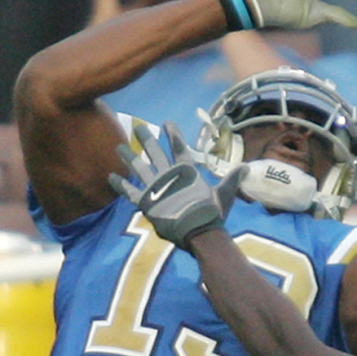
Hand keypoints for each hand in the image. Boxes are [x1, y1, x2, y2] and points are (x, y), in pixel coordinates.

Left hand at [110, 122, 243, 247]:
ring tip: (119, 147)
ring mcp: (155, 188)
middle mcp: (168, 176)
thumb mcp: (225, 195)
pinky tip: (111, 176)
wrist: (198, 232)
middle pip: (155, 153)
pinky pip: (130, 192)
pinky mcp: (146, 202)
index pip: (179, 148)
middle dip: (146, 139)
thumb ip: (232, 180)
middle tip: (138, 128)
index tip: (167, 123)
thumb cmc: (212, 214)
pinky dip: (120, 185)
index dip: (173, 135)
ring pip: (139, 168)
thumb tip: (246, 167)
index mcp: (187, 172)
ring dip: (129, 157)